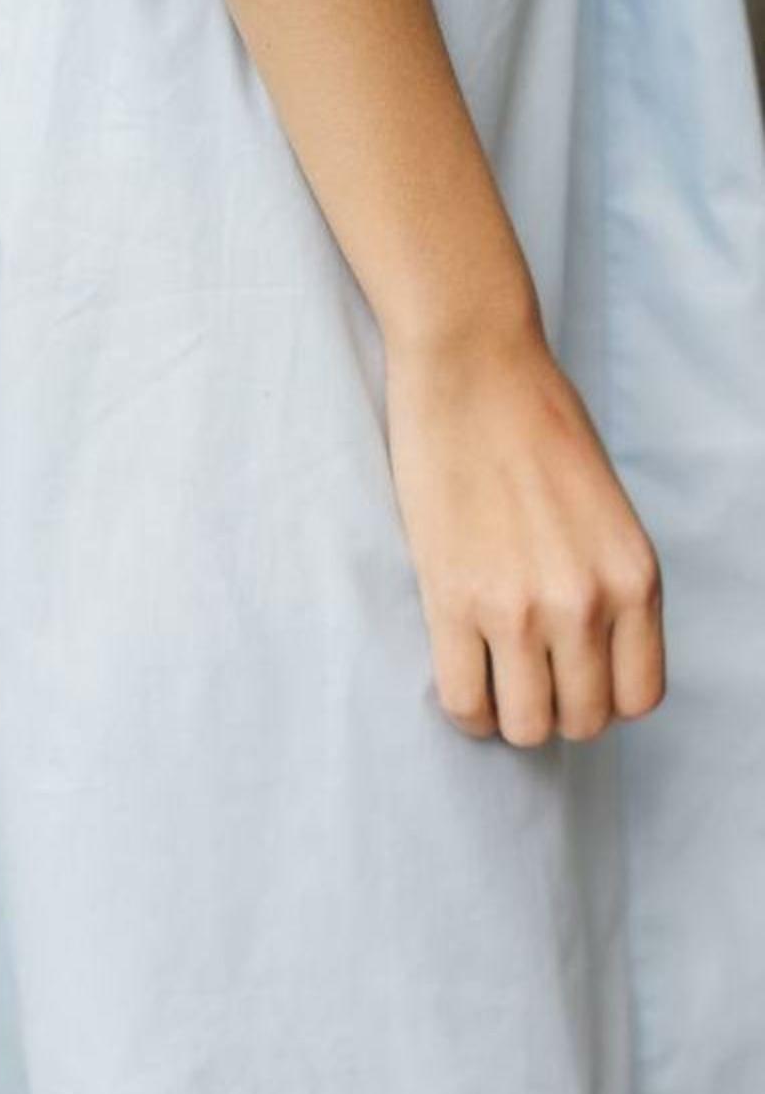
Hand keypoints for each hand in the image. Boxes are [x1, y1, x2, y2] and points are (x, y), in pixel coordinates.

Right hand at [385, 317, 665, 749]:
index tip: (576, 679)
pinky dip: (465, 709)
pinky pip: (465, 702)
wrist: (473, 367)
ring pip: (524, 726)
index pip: (640, 698)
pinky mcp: (453, 601)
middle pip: (583, 720)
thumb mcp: (608, 511)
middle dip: (555, 711)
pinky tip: (462, 680)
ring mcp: (519, 607)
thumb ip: (609, 581)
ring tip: (493, 680)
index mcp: (635, 577)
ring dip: (508, 716)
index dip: (605, 699)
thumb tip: (589, 652)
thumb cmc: (537, 423)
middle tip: (528, 679)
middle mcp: (587, 602)